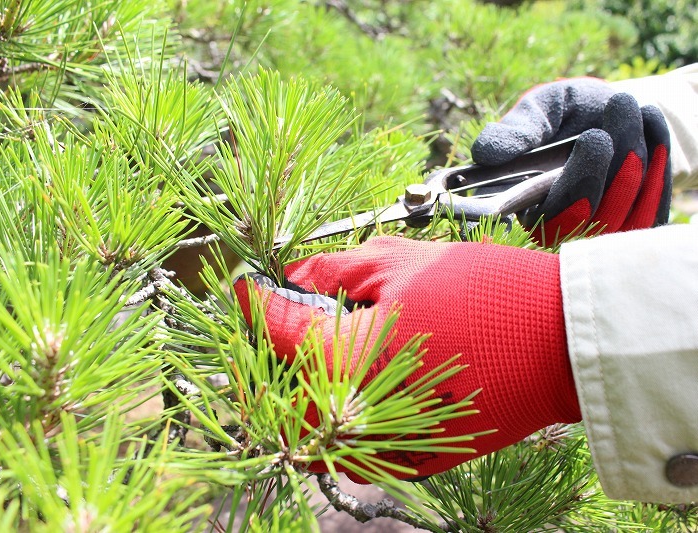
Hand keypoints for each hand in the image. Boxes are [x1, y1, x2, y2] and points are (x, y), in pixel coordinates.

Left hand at [233, 237, 580, 479]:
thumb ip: (332, 271)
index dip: (253, 304)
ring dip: (302, 388)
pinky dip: (341, 417)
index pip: (273, 330)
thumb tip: (292, 277)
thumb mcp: (400, 263)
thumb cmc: (483, 294)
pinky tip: (354, 383)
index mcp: (345, 360)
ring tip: (316, 348)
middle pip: (281, 388)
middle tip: (281, 316)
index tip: (245, 288)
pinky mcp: (415, 461)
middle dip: (271, 351)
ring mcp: (386, 448)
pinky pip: (354, 448)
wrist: (561, 342)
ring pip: (313, 427)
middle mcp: (356, 417)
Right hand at [472, 78, 671, 242]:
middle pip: (591, 225)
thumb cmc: (566, 113)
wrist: (609, 113)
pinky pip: (653, 212)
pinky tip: (650, 121)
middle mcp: (562, 229)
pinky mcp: (634, 226)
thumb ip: (517, 131)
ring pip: (626, 217)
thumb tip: (484, 153)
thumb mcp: (540, 110)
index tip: (596, 141)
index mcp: (525, 208)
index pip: (545, 224)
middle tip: (614, 115)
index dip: (572, 195)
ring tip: (630, 107)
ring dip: (637, 157)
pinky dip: (659, 162)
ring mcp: (601, 232)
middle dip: (612, 171)